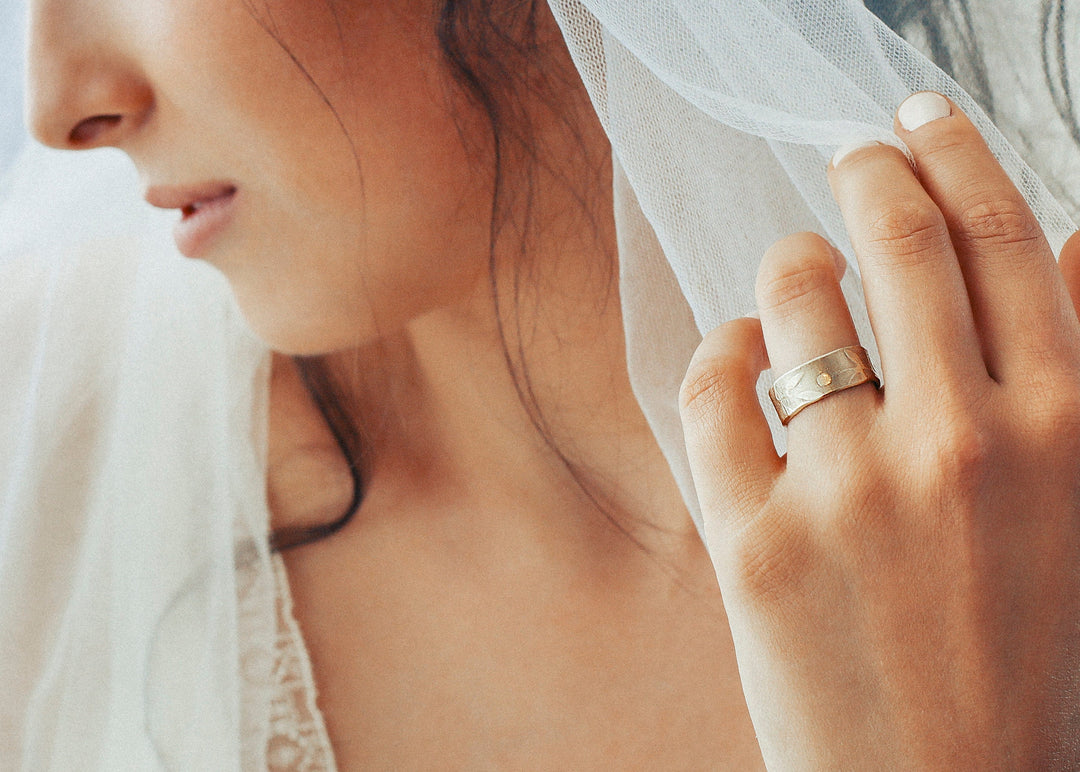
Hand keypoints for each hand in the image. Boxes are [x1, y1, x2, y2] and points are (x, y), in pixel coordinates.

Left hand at [679, 92, 1079, 769]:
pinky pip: (712, 394)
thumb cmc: (1025, 653)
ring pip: (793, 303)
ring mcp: (848, 494)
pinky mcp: (756, 545)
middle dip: (866, 174)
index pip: (1001, 236)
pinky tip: (736, 353)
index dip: (953, 152)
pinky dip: (719, 352)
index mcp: (1061, 429)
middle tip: (853, 160)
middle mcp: (959, 446)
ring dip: (789, 265)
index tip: (917, 116)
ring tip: (796, 273)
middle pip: (898, 241)